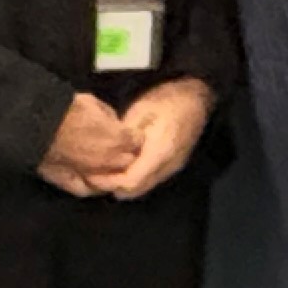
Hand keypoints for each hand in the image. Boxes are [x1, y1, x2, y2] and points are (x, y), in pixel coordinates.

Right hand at [36, 92, 134, 195]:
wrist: (35, 123)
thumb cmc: (65, 109)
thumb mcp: (94, 104)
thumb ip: (110, 118)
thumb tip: (114, 125)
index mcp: (119, 139)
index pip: (139, 142)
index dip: (133, 137)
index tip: (127, 134)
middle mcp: (109, 161)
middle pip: (128, 162)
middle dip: (126, 155)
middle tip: (117, 148)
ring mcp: (90, 175)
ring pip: (111, 180)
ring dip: (110, 172)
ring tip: (104, 164)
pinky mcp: (70, 183)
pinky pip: (86, 190)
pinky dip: (90, 186)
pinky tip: (88, 179)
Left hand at [97, 79, 214, 198]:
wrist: (196, 97)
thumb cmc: (167, 99)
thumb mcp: (139, 111)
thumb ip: (125, 137)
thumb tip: (106, 154)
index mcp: (160, 152)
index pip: (130, 181)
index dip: (109, 182)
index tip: (91, 173)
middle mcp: (168, 166)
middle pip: (135, 190)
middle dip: (112, 186)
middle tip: (93, 174)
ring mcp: (172, 168)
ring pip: (142, 187)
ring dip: (122, 183)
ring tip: (104, 170)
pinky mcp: (172, 165)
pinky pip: (149, 179)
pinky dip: (132, 177)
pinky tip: (121, 165)